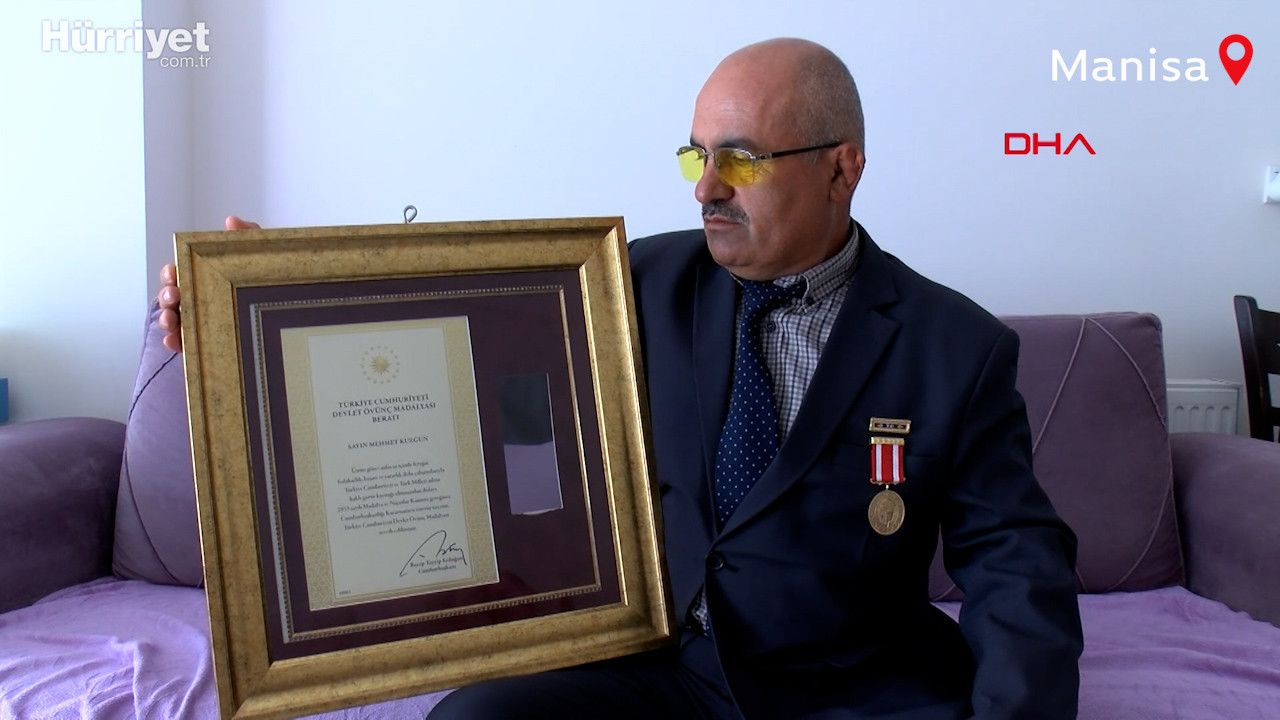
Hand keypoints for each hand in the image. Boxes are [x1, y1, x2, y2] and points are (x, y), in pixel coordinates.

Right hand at [157, 215, 260, 351]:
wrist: (288, 312)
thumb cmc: (265, 281)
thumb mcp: (259, 258)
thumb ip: (247, 237)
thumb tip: (231, 220)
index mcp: (203, 278)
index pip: (178, 274)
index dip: (170, 274)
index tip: (173, 273)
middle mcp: (198, 300)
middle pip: (171, 298)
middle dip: (166, 296)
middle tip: (174, 296)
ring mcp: (200, 323)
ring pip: (174, 322)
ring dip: (166, 319)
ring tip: (172, 320)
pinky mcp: (207, 344)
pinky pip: (185, 345)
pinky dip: (175, 343)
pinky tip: (173, 341)